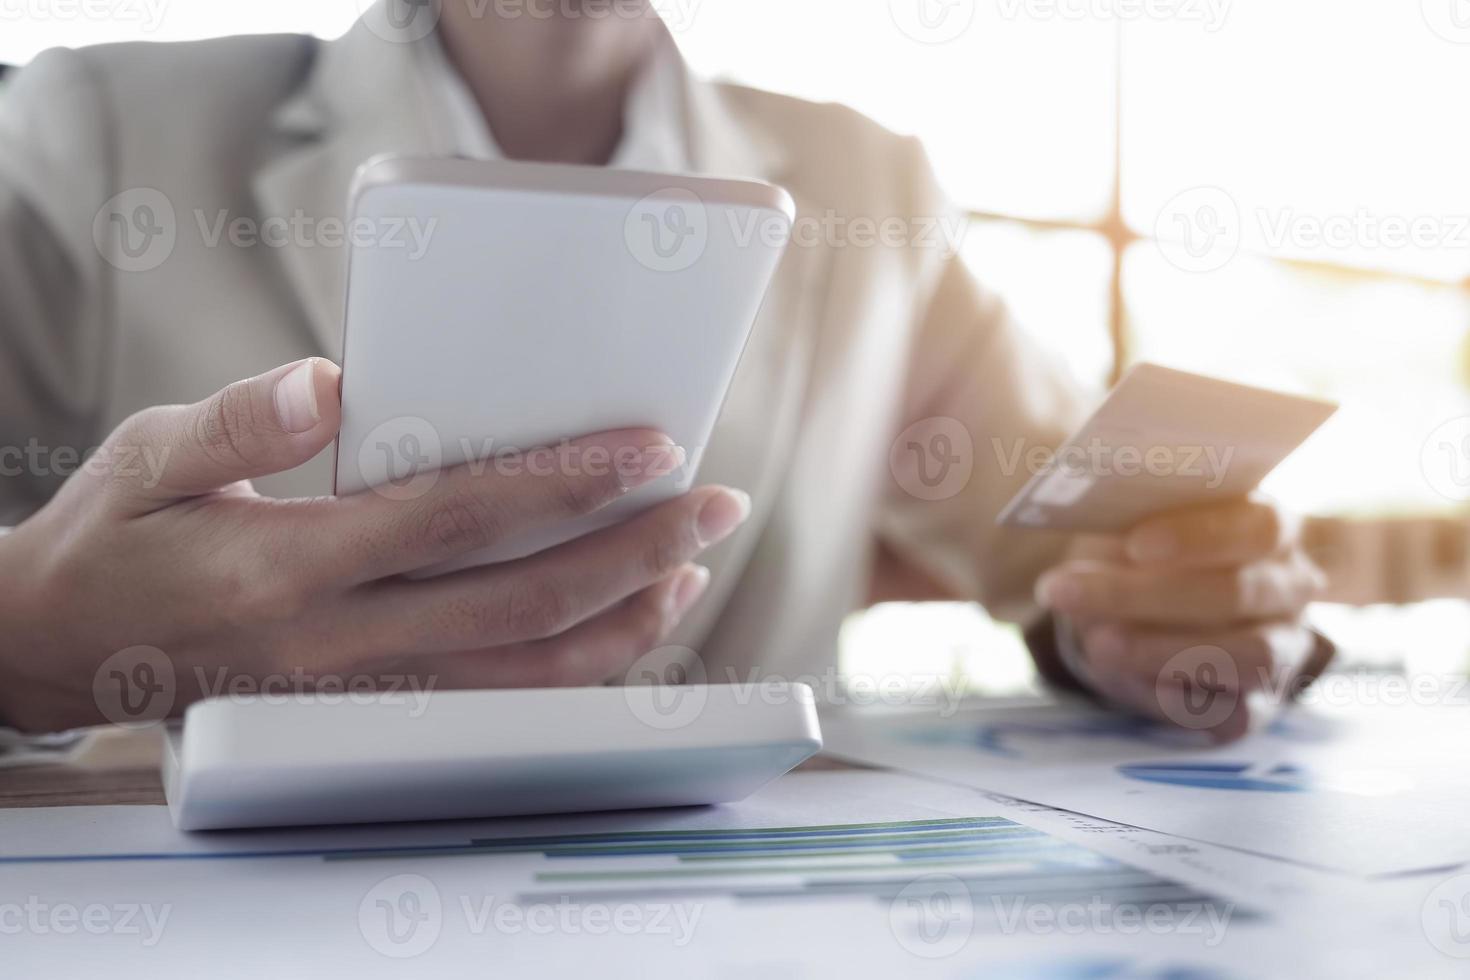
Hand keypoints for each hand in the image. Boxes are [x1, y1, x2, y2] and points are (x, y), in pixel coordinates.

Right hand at [0, 359, 749, 732]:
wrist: (57, 654)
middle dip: (634, 553)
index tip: (651, 448)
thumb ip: (239, 421)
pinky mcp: (369, 717)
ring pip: (525, 677)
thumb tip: (330, 385)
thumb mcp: (146, 457)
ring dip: (621, 622)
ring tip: (689, 567)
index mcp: (292, 565)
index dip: (566, 483)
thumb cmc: (111, 539)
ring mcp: (362, 696)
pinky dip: (572, 670)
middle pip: (523, 605)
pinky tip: (617, 624)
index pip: (459, 518)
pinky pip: (496, 708)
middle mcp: (341, 644)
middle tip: (714, 503)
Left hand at [1035, 497, 1326, 740]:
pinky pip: (1230, 712)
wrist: (1135, 611)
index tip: (1135, 545)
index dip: (1200, 537)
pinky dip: (1174, 697)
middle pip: (1236, 592)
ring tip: (1096, 641)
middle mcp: (1290, 589)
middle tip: (1066, 592)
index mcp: (1272, 528)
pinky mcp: (1257, 705)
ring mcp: (1283, 650)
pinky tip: (1123, 676)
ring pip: (1246, 656)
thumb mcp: (1132, 523)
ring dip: (1161, 650)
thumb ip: (1129, 520)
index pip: (1258, 527)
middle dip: (1145, 595)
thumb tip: (1095, 524)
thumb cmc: (1140, 551)